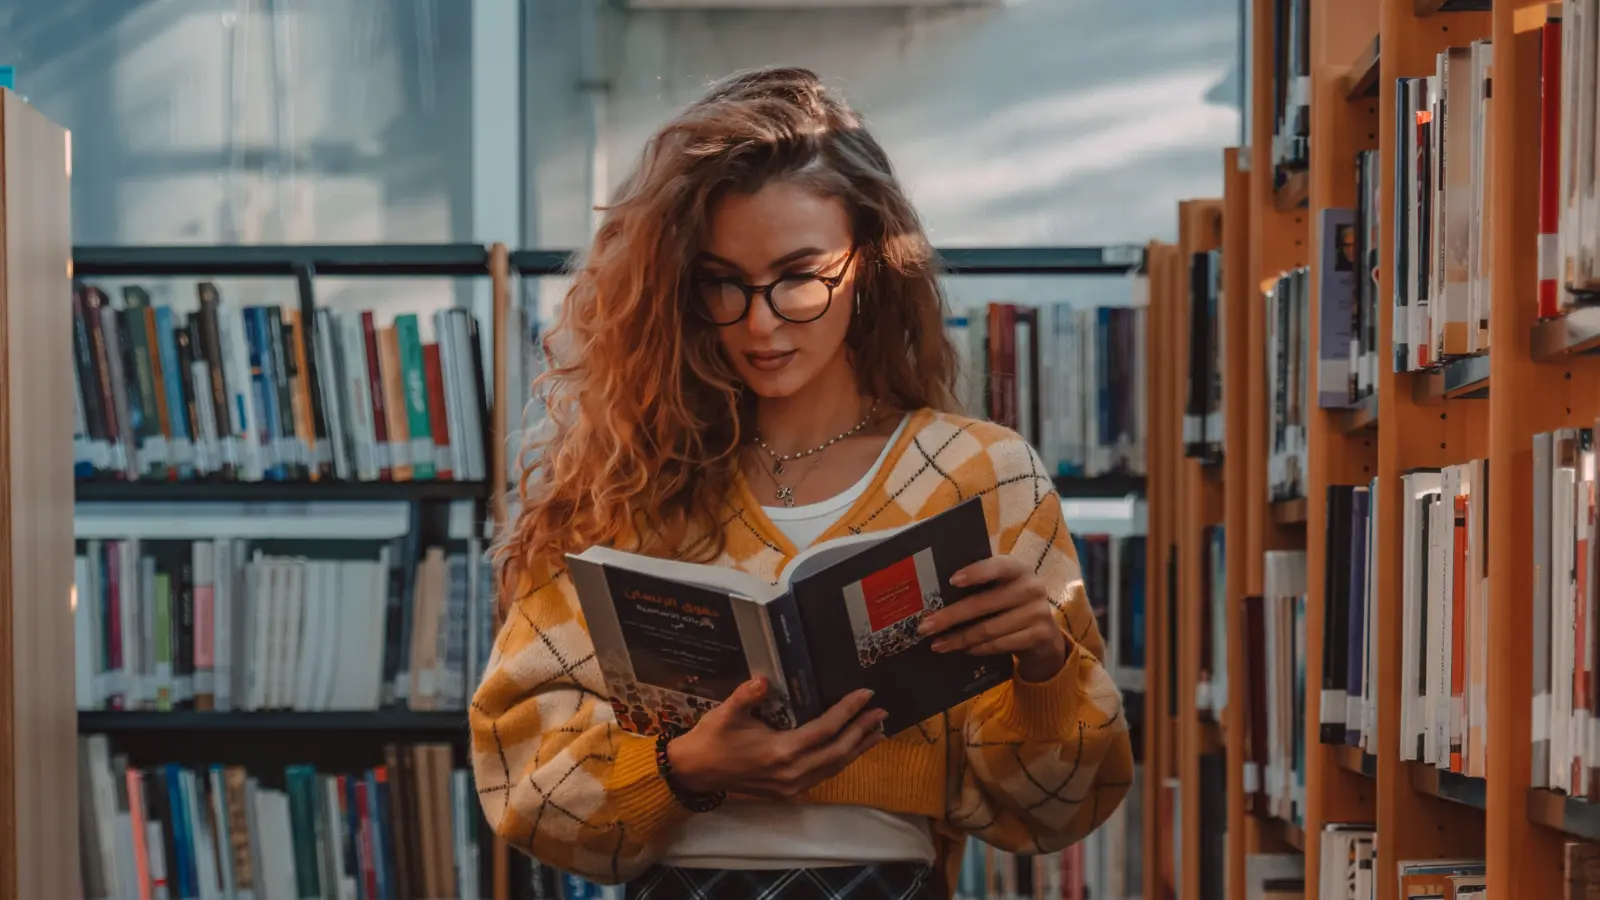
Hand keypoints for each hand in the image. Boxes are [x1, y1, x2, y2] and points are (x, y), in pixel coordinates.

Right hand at [665, 678, 886, 799]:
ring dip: (858, 749)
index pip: (825, 730)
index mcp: (780, 751)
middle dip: (863, 732)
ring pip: (835, 768)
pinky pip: (824, 776)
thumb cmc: (712, 738)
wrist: (695, 773)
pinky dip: (841, 761)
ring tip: (878, 732)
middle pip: (838, 752)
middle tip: (883, 712)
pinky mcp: (788, 792)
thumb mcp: (726, 713)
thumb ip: (746, 695)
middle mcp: (792, 772)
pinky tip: (850, 751)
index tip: (866, 694)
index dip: (848, 712)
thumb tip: (764, 679)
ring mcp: (792, 786)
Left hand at [917, 553, 1067, 682]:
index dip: (976, 573)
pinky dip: (978, 649)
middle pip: (984, 603)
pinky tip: (962, 650)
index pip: (998, 566)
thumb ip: (982, 586)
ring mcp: (1038, 613)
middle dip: (951, 617)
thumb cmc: (1012, 605)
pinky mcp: (1039, 636)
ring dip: (960, 638)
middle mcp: (1032, 587)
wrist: (1045, 635)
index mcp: (1019, 568)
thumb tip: (938, 595)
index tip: (951, 581)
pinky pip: (1000, 644)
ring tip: (937, 644)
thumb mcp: (1003, 588)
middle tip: (926, 627)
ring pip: (989, 628)